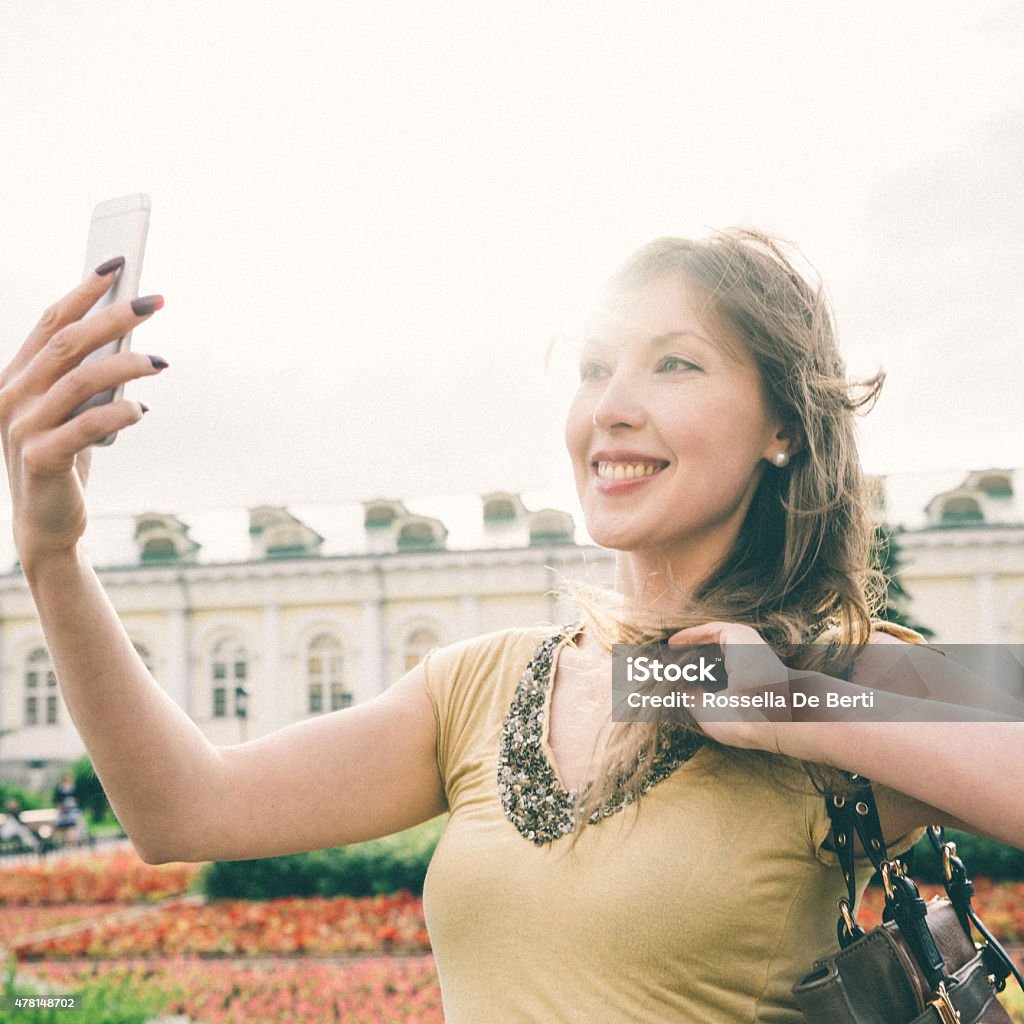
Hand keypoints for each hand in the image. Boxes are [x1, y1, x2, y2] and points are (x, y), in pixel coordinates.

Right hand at [0, 266, 165, 571]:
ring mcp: (21, 426)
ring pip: (80, 378)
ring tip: (161, 362)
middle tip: (156, 300)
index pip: (50, 322)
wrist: (47, 523)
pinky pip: (87, 425)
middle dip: (114, 316)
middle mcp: (11, 395)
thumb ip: (85, 379)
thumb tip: (130, 339)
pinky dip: (119, 413)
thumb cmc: (66, 459)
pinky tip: (141, 411)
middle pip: (68, 341)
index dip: (84, 292)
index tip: (117, 265)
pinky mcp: (41, 458)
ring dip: (127, 364)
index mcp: (16, 376)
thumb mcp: (73, 412)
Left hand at [668, 621, 792, 752]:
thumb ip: (692, 697)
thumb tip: (676, 686)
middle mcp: (746, 664)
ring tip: (664, 655)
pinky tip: (673, 644)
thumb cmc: (742, 721)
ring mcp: (745, 648)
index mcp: (744, 684)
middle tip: (663, 664)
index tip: (670, 677)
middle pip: (710, 656)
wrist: (765, 713)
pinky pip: (710, 630)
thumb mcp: (708, 712)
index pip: (714, 675)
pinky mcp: (739, 635)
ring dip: (686, 648)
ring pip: (709, 643)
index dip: (691, 674)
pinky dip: (691, 635)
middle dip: (686, 660)